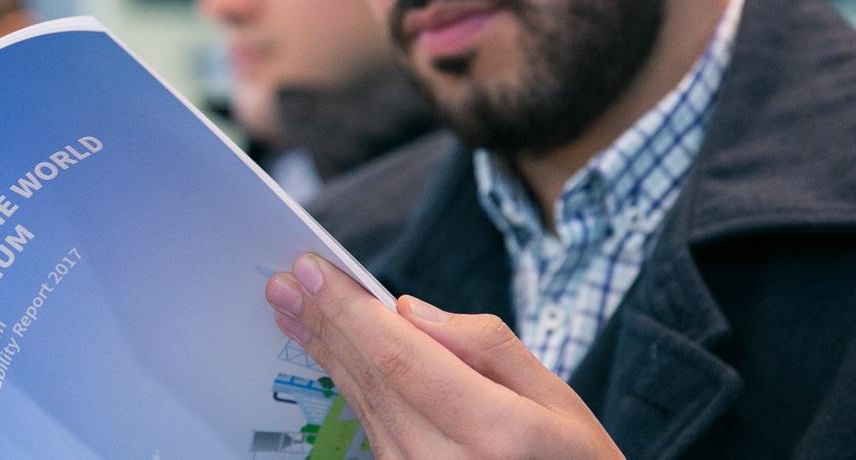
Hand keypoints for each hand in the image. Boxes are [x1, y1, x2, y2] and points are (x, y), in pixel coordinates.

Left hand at [265, 254, 621, 458]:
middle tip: (284, 280)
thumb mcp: (556, 398)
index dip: (349, 311)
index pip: (401, 358)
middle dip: (324, 323)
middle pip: (371, 379)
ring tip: (292, 308)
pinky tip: (326, 352)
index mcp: (495, 433)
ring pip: (362, 401)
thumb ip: (487, 347)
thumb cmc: (572, 459)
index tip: (311, 271)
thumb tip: (411, 312)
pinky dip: (345, 380)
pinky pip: (370, 423)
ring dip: (324, 350)